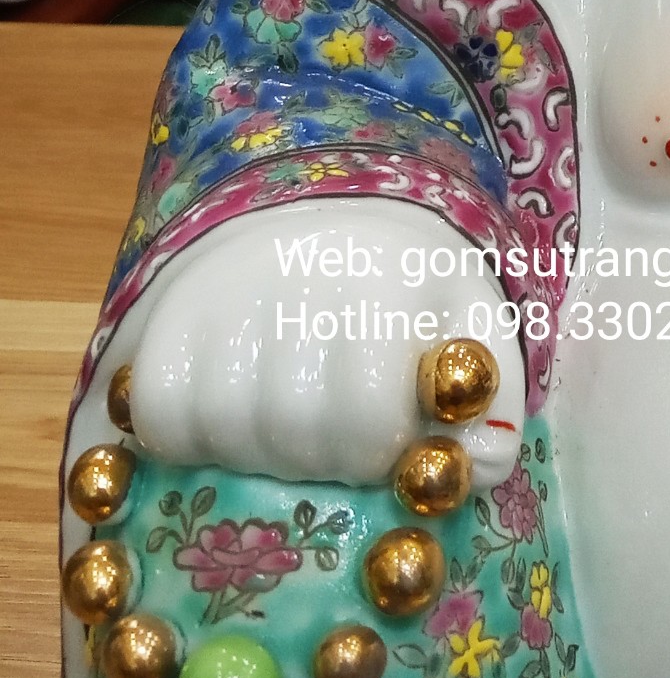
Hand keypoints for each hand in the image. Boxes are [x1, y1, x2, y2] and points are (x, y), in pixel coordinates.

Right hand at [114, 200, 524, 488]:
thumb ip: (497, 395)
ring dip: (259, 450)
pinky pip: (163, 415)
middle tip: (334, 435)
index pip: (371, 417)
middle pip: (296, 431)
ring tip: (287, 421)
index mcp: (392, 278)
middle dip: (322, 455)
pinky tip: (229, 414)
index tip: (387, 436)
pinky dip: (189, 435)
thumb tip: (486, 466)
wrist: (323, 211)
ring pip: (229, 429)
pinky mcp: (169, 315)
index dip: (379, 449)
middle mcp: (304, 277)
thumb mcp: (472, 321)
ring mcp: (228, 294)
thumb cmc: (407, 288)